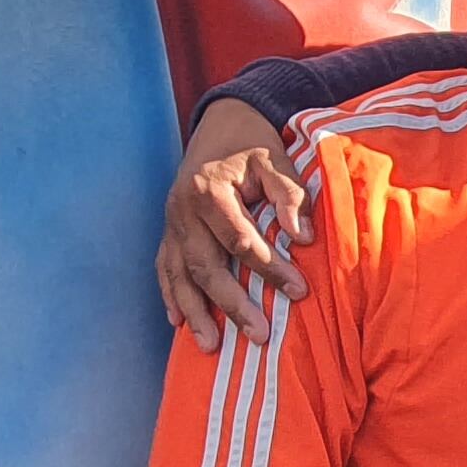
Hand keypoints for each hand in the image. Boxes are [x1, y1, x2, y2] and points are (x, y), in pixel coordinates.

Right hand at [157, 98, 310, 347]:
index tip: (299, 291)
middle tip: (260, 335)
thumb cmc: (253, 141)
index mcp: (209, 190)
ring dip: (195, 313)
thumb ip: (289, 195)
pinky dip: (171, 296)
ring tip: (211, 347)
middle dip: (232, 305)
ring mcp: (170, 222)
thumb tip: (301, 238)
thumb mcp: (276, 158)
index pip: (240, 240)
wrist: (222, 120)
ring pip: (180, 275)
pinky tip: (178, 323)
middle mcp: (182, 210)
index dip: (270, 267)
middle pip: (206, 267)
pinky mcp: (167, 230)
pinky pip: (164, 268)